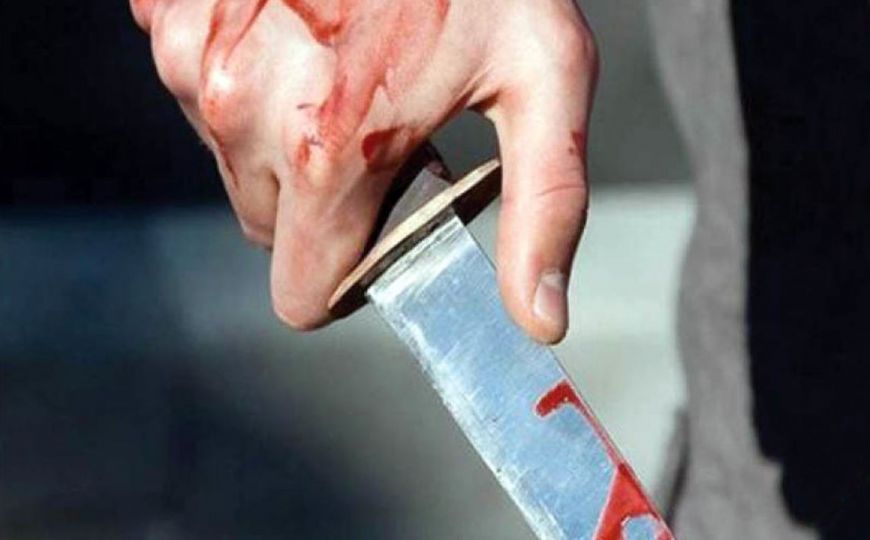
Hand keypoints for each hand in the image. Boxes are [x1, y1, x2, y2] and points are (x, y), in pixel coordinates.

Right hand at [132, 0, 596, 342]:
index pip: (304, 295)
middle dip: (323, 204)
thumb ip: (546, 208)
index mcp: (330, 153)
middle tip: (381, 129)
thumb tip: (540, 318)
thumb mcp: (544, 76)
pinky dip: (253, 80)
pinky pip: (205, 92)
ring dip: (285, 139)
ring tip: (348, 66)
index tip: (381, 232)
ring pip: (235, 164)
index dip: (349, 276)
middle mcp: (242, 114)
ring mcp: (193, 59)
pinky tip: (304, 31)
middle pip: (271, 229)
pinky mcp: (169, 15)